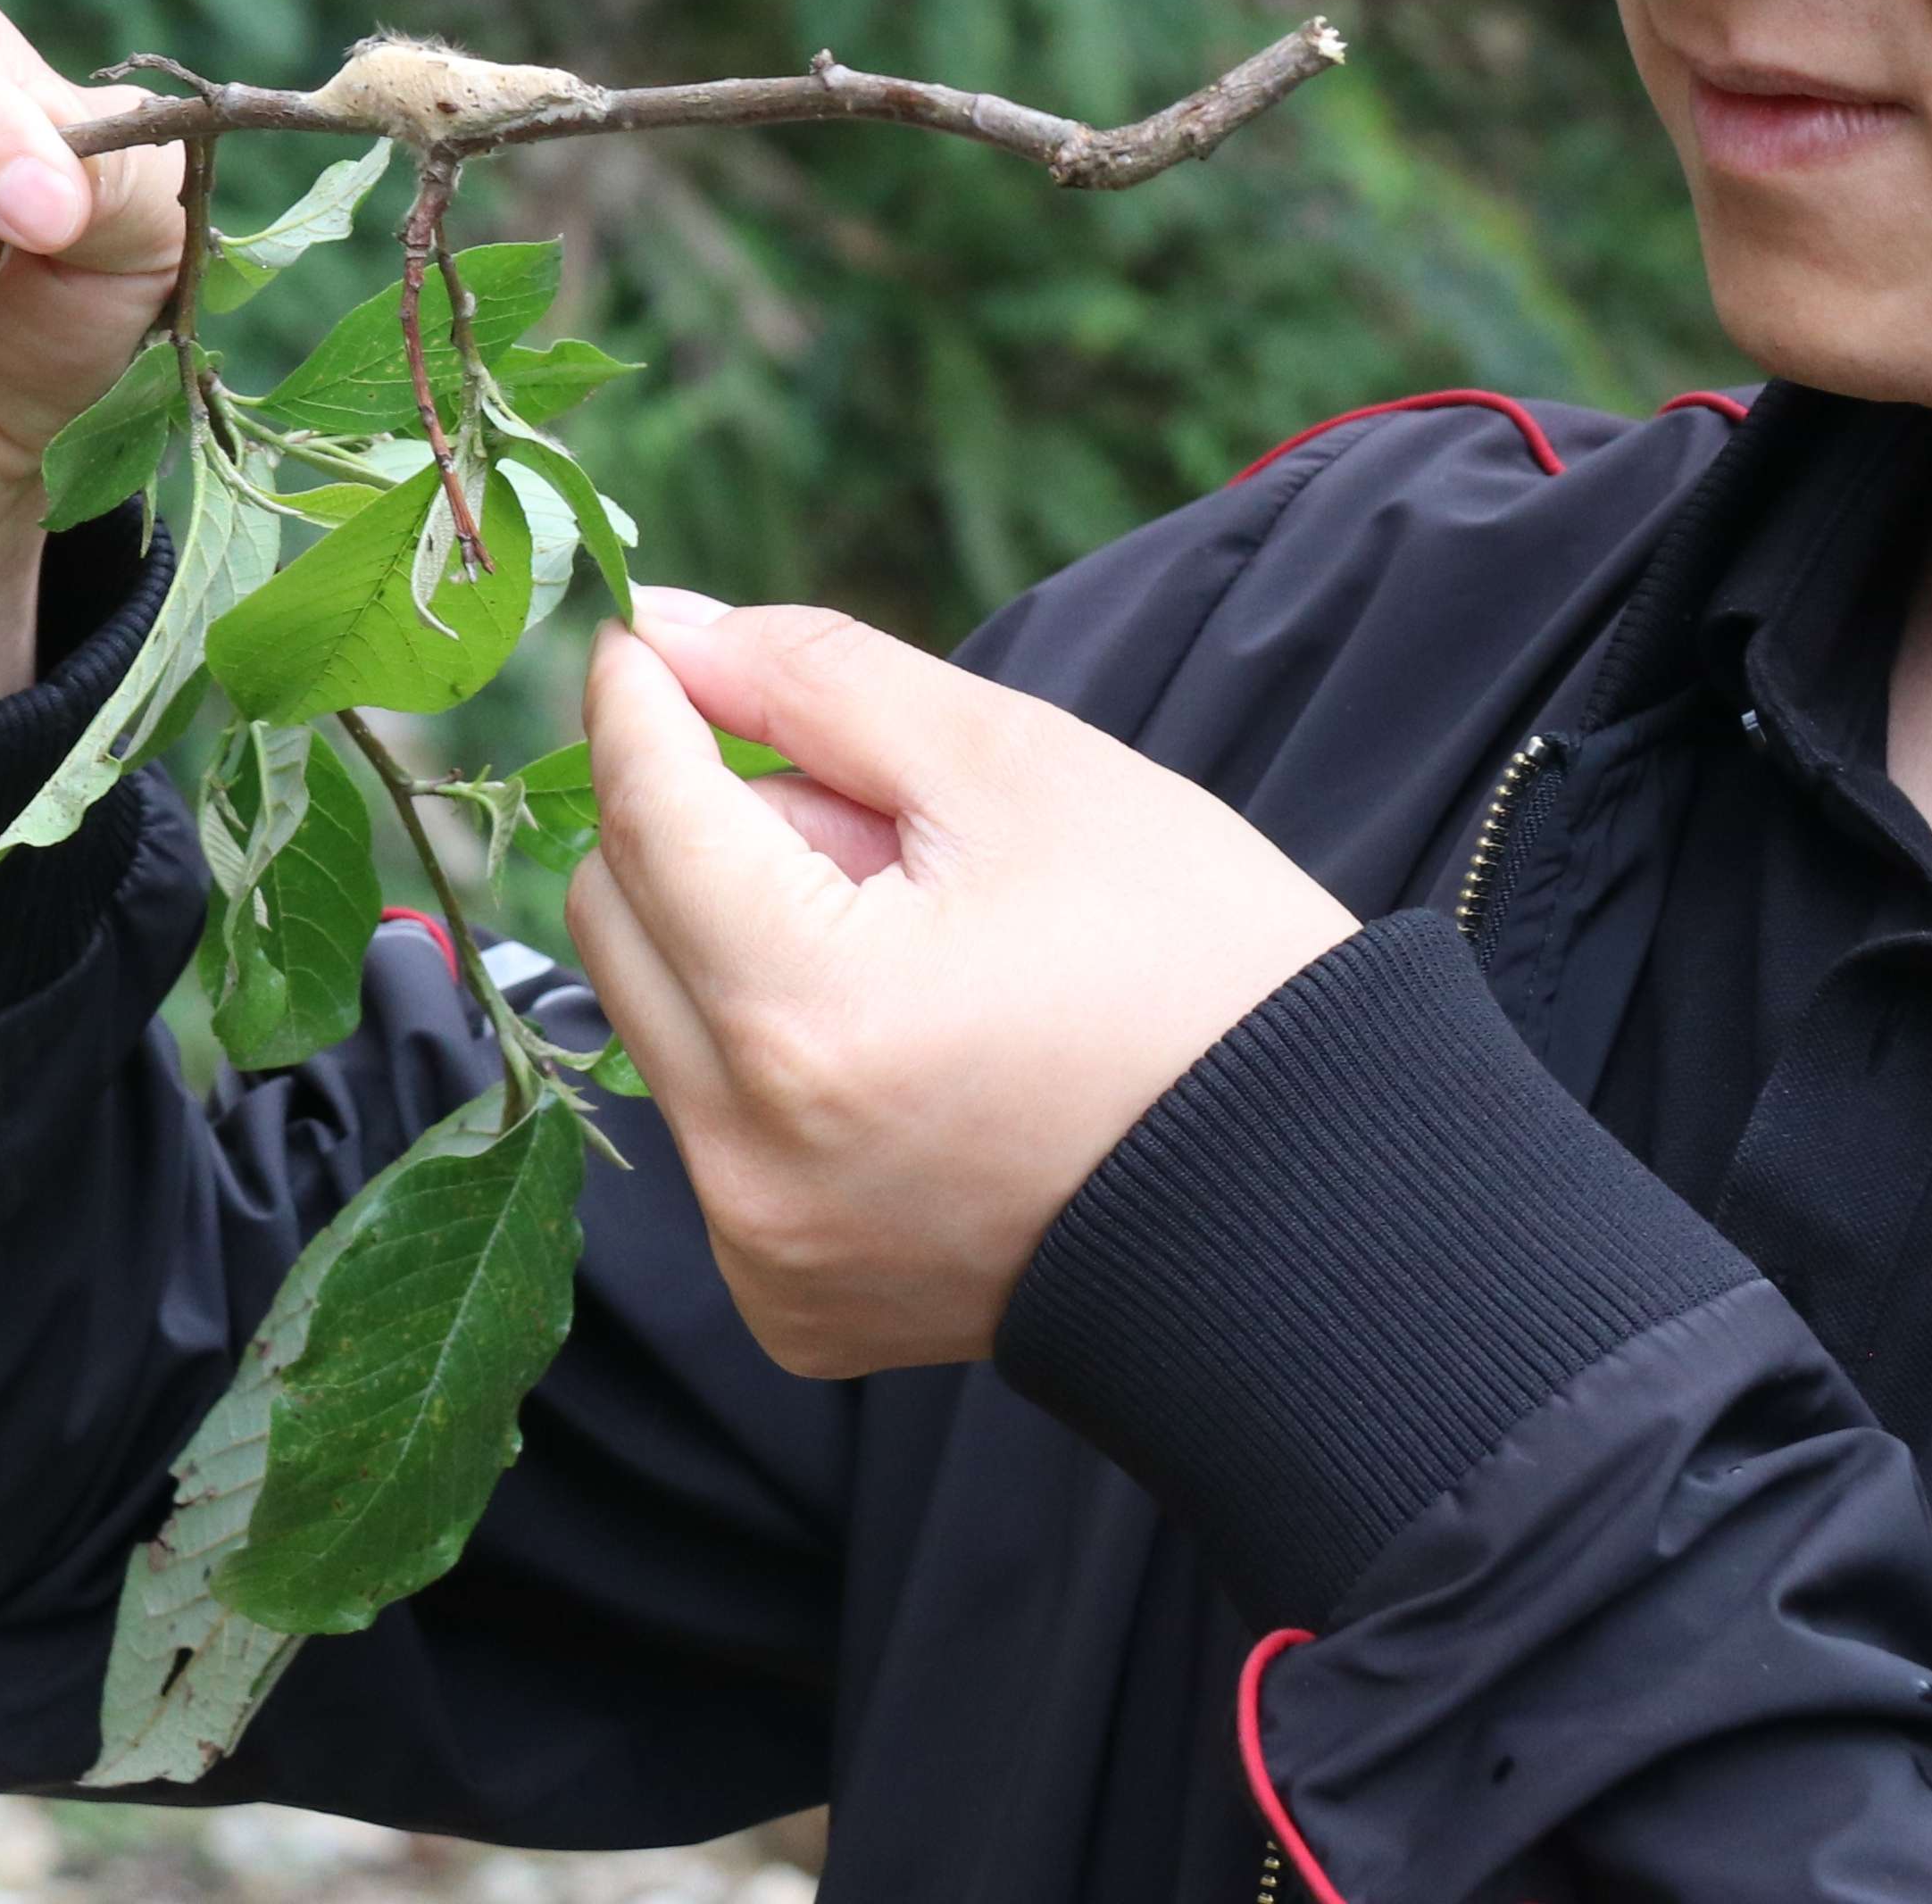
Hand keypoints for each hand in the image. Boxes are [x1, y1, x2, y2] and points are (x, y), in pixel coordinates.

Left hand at [564, 590, 1358, 1375]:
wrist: (1312, 1190)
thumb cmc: (1193, 963)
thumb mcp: (1018, 769)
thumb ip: (817, 681)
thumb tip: (663, 629)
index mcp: (809, 1017)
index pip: (646, 810)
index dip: (639, 698)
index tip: (649, 633)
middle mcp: (753, 1159)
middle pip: (619, 915)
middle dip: (704, 826)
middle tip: (867, 812)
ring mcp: (767, 1249)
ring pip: (660, 1018)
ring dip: (741, 938)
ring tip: (915, 936)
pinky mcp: (791, 1302)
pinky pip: (717, 1127)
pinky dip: (774, 1054)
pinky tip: (914, 1042)